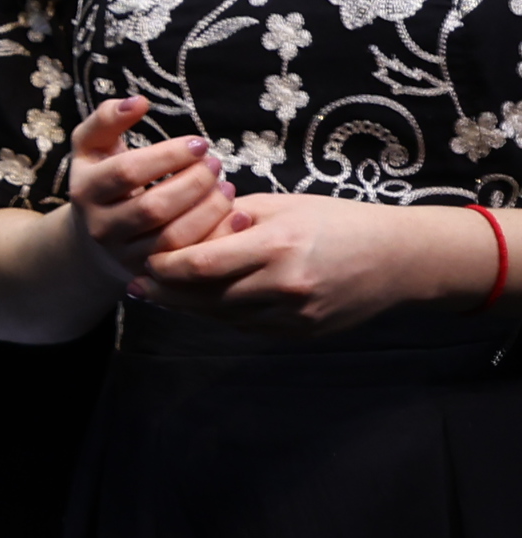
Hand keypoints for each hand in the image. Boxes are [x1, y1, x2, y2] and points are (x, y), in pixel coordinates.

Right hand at [64, 98, 232, 282]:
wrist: (91, 240)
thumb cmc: (101, 181)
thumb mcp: (92, 148)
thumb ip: (107, 119)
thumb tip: (139, 102)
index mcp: (86, 191)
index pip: (127, 172)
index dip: (167, 156)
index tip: (199, 143)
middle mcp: (102, 227)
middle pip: (153, 207)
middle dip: (193, 183)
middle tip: (217, 163)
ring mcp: (127, 256)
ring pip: (174, 238)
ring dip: (209, 210)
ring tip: (227, 186)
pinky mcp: (154, 276)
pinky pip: (191, 260)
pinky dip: (217, 237)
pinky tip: (236, 215)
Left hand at [139, 192, 500, 333]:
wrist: (399, 258)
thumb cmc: (337, 220)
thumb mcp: (283, 205)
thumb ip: (231, 219)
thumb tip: (185, 230)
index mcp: (276, 245)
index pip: (202, 264)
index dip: (166, 267)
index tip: (144, 260)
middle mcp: (284, 284)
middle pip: (207, 296)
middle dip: (168, 292)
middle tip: (137, 285)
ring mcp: (296, 314)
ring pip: (225, 316)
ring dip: (191, 307)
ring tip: (163, 294)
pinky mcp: (304, 331)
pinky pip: (249, 326)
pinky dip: (223, 315)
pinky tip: (205, 303)